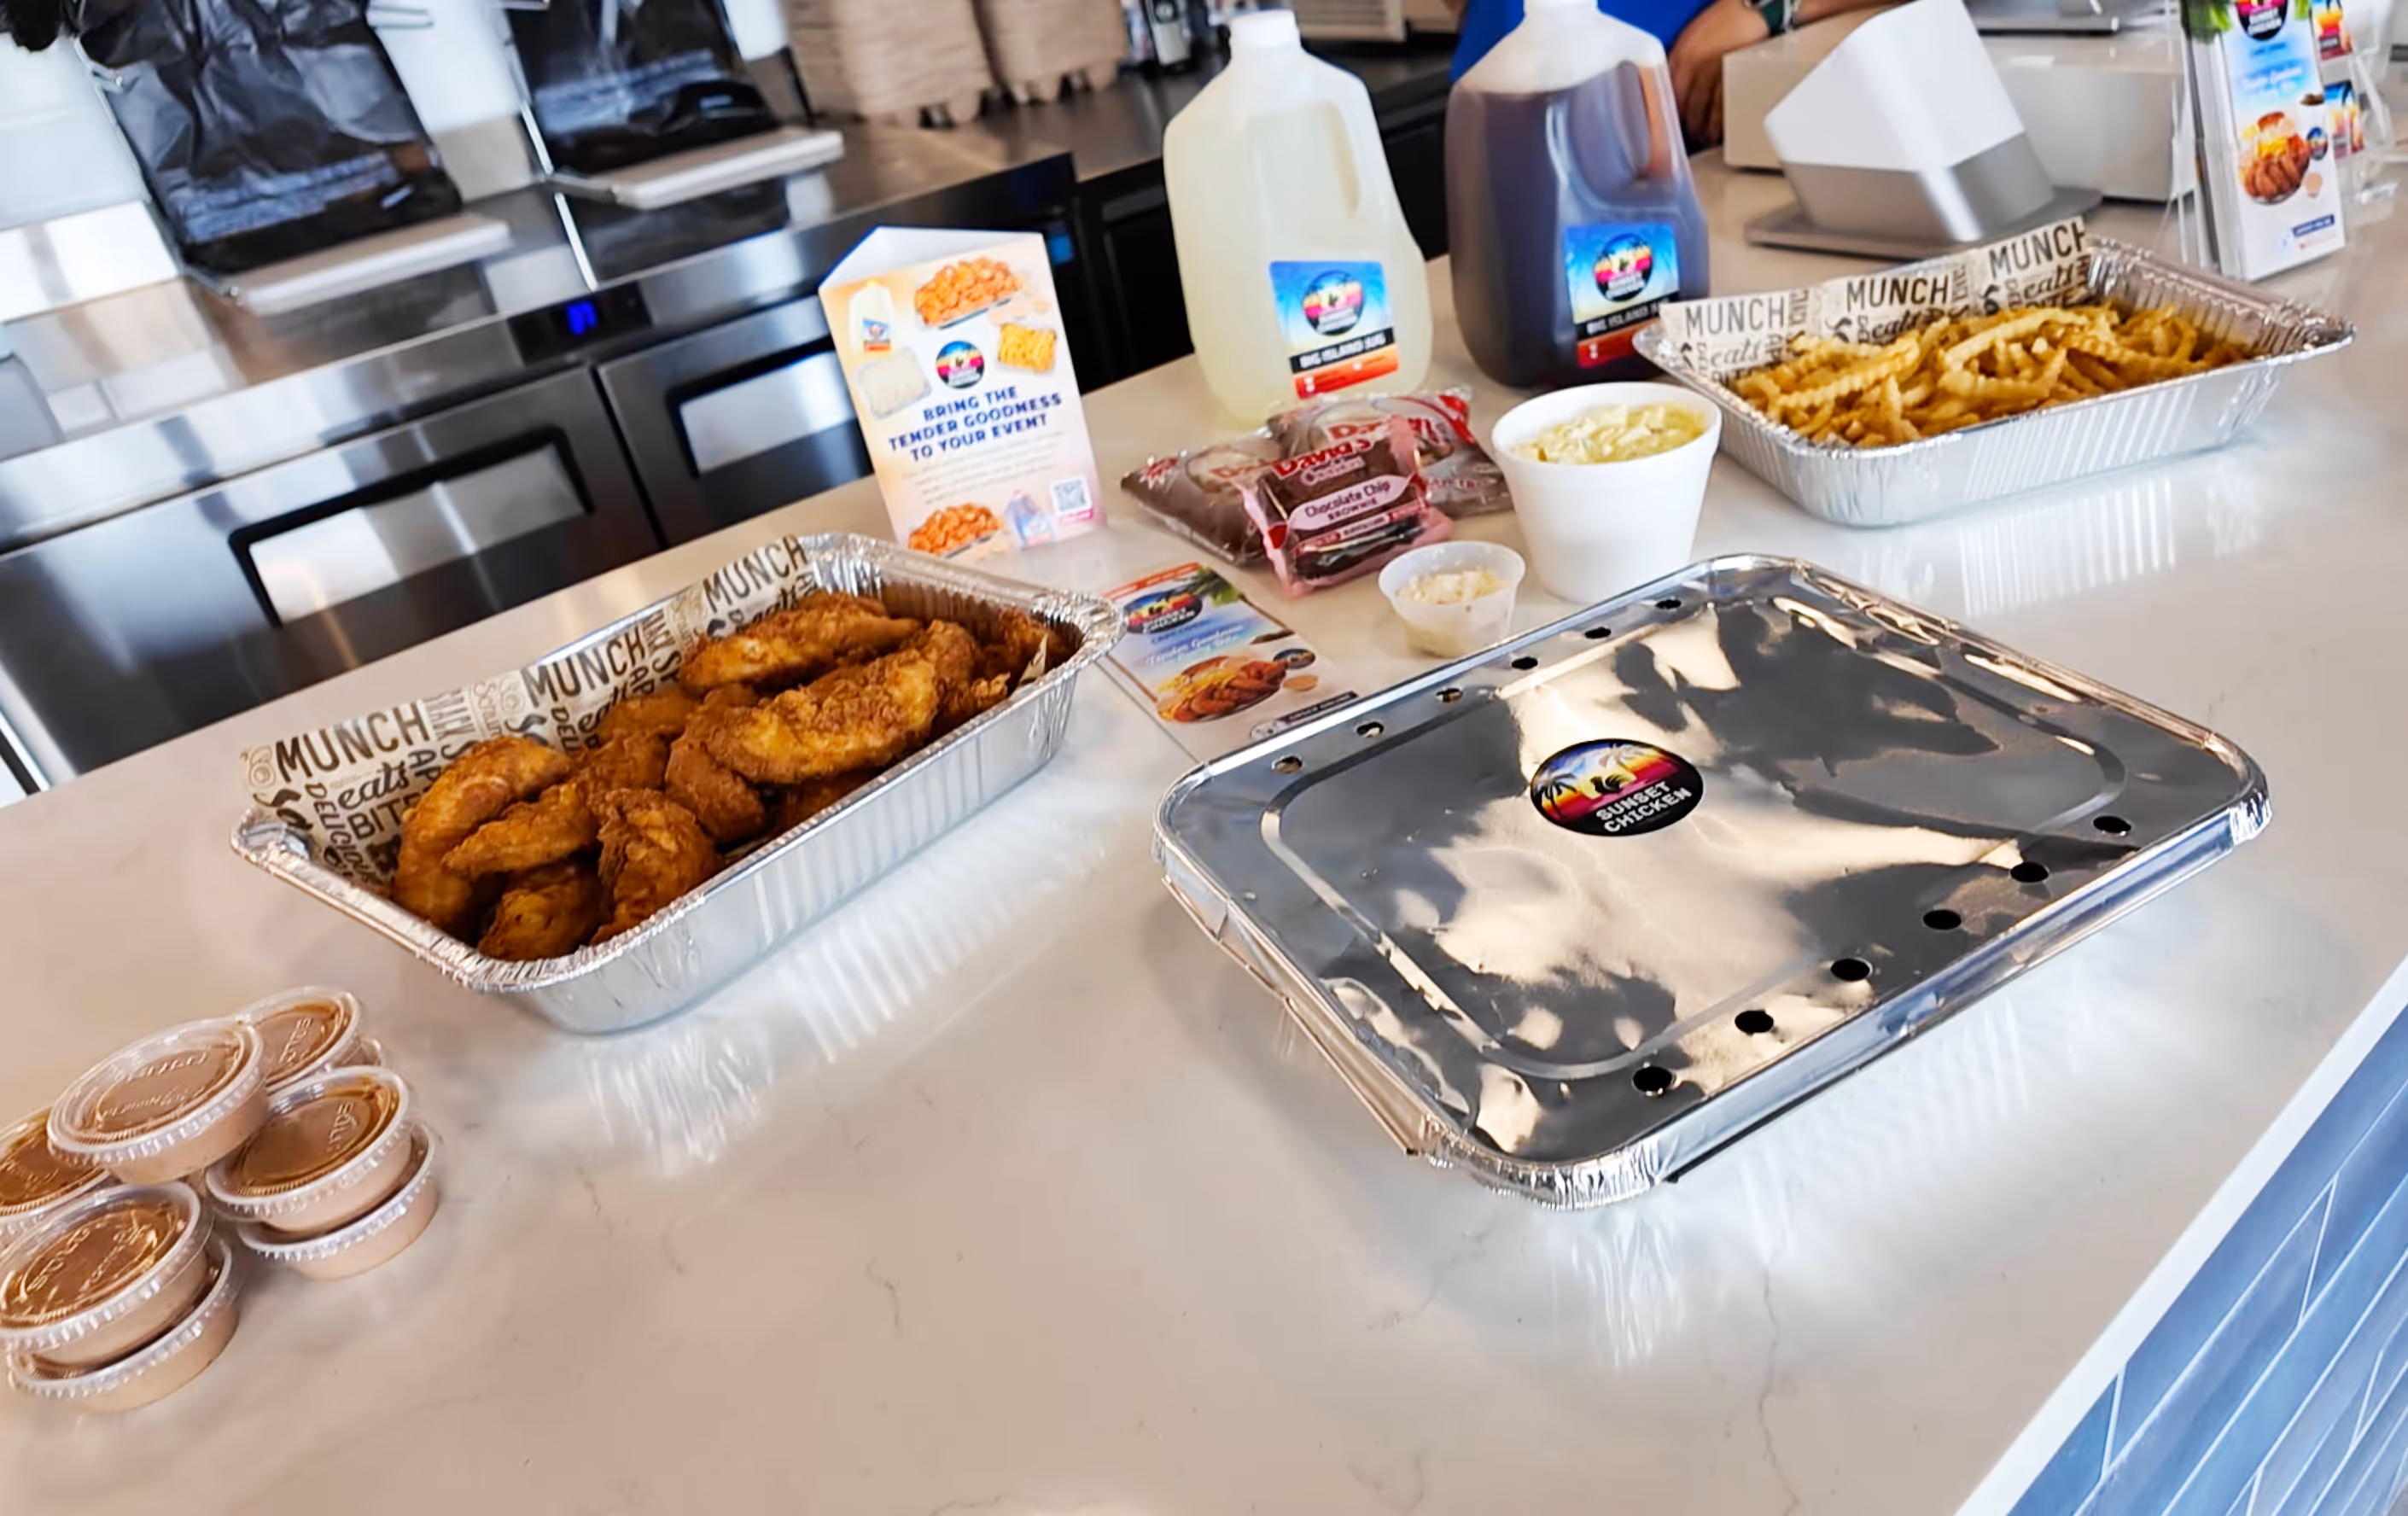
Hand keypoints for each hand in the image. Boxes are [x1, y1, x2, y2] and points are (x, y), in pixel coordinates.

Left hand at [1667, 0, 1769, 147]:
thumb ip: (1681, 60)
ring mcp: (1714, 71)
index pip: (1669, 90)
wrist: (1755, 8)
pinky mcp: (1733, 76)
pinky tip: (1719, 131)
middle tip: (1690, 135)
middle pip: (1684, 103)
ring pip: (1702, 108)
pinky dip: (1719, 123)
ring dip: (1702, 128)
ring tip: (1704, 138)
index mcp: (1682, 54)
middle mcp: (1694, 63)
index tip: (1672, 122)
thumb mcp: (1694, 36)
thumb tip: (1674, 85)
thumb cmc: (1727, 20)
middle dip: (1686, 124)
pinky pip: (1722, 106)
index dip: (1670, 110)